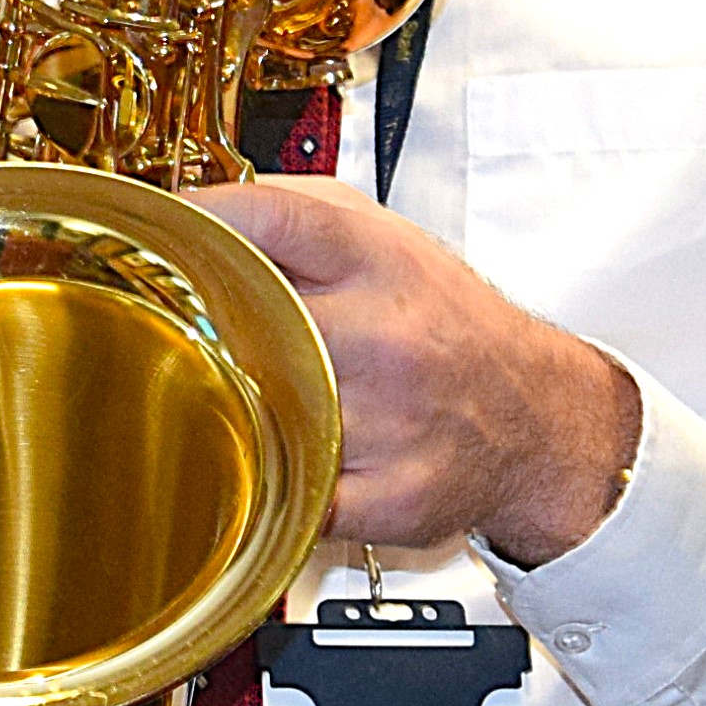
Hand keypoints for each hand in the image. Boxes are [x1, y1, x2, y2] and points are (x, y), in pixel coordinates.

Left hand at [192, 179, 643, 564]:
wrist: (537, 414)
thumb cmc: (449, 325)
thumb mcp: (388, 242)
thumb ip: (300, 213)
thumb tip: (203, 206)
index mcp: (380, 263)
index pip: (276, 221)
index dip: (206, 220)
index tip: (167, 232)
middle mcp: (386, 337)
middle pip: (253, 323)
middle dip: (208, 327)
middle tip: (180, 330)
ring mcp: (390, 421)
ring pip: (266, 416)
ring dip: (236, 411)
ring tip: (240, 397)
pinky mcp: (391, 495)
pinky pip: (298, 498)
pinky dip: (276, 486)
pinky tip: (279, 463)